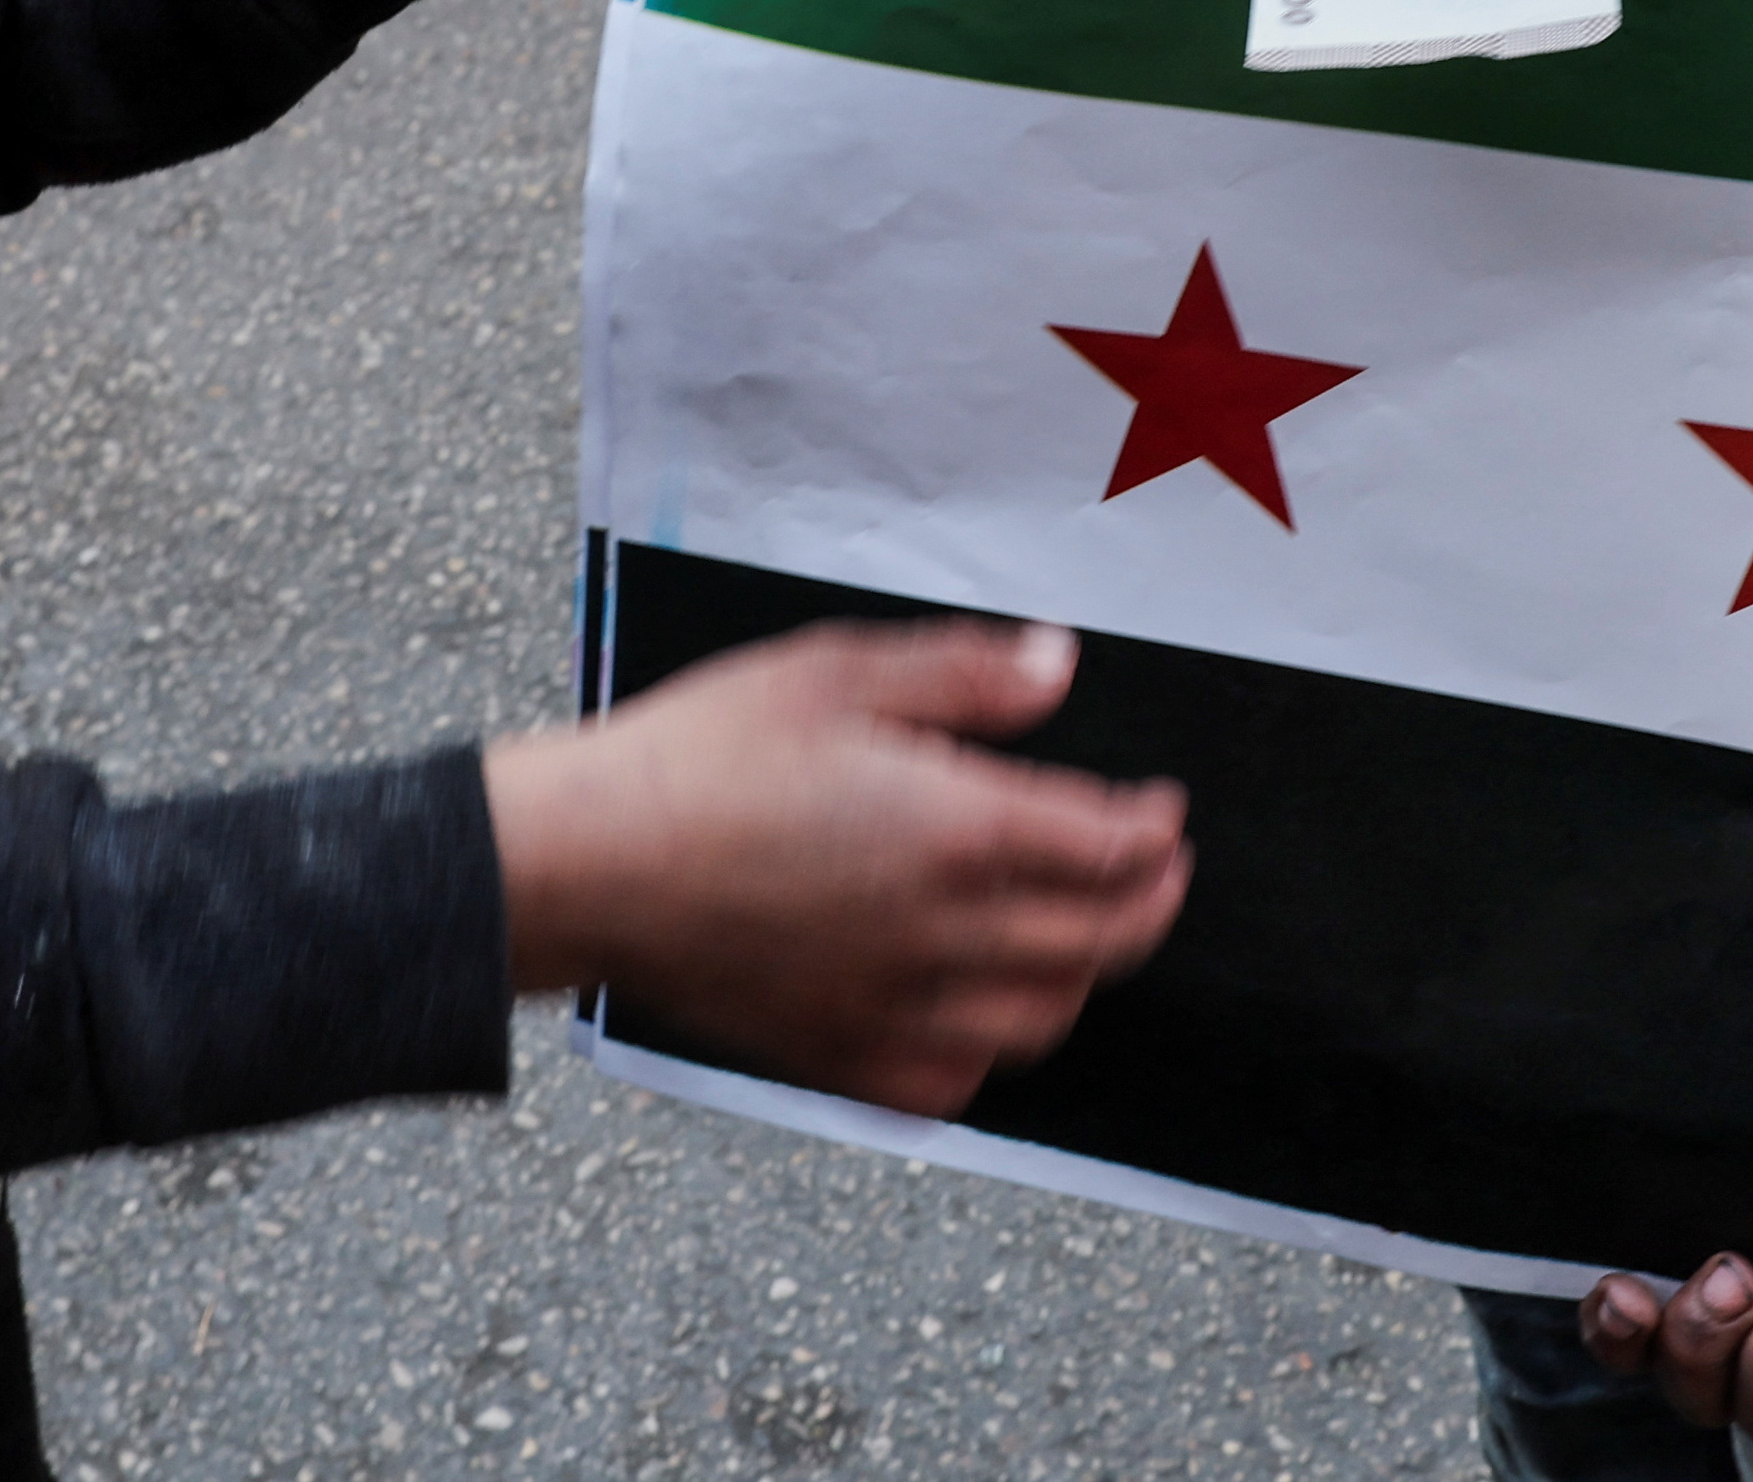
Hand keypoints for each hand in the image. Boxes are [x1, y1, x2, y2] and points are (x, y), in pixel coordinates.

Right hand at [487, 620, 1190, 1114]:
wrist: (589, 864)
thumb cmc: (698, 759)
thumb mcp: (836, 672)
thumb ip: (962, 676)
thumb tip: (1056, 667)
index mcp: (956, 829)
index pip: (1105, 847)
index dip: (1153, 831)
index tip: (1163, 812)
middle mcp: (944, 933)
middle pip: (1097, 942)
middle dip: (1148, 906)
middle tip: (1159, 876)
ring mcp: (893, 1008)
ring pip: (1038, 1022)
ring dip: (1084, 979)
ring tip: (1087, 940)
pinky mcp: (838, 1055)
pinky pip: (951, 1086)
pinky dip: (991, 1055)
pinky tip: (985, 1019)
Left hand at [1582, 1262, 1752, 1476]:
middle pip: (1717, 1395)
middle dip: (1716, 1343)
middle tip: (1738, 1276)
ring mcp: (1720, 1318)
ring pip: (1661, 1360)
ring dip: (1646, 1334)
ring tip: (1640, 1291)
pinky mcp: (1680, 1261)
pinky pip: (1628, 1319)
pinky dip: (1610, 1315)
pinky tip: (1614, 1286)